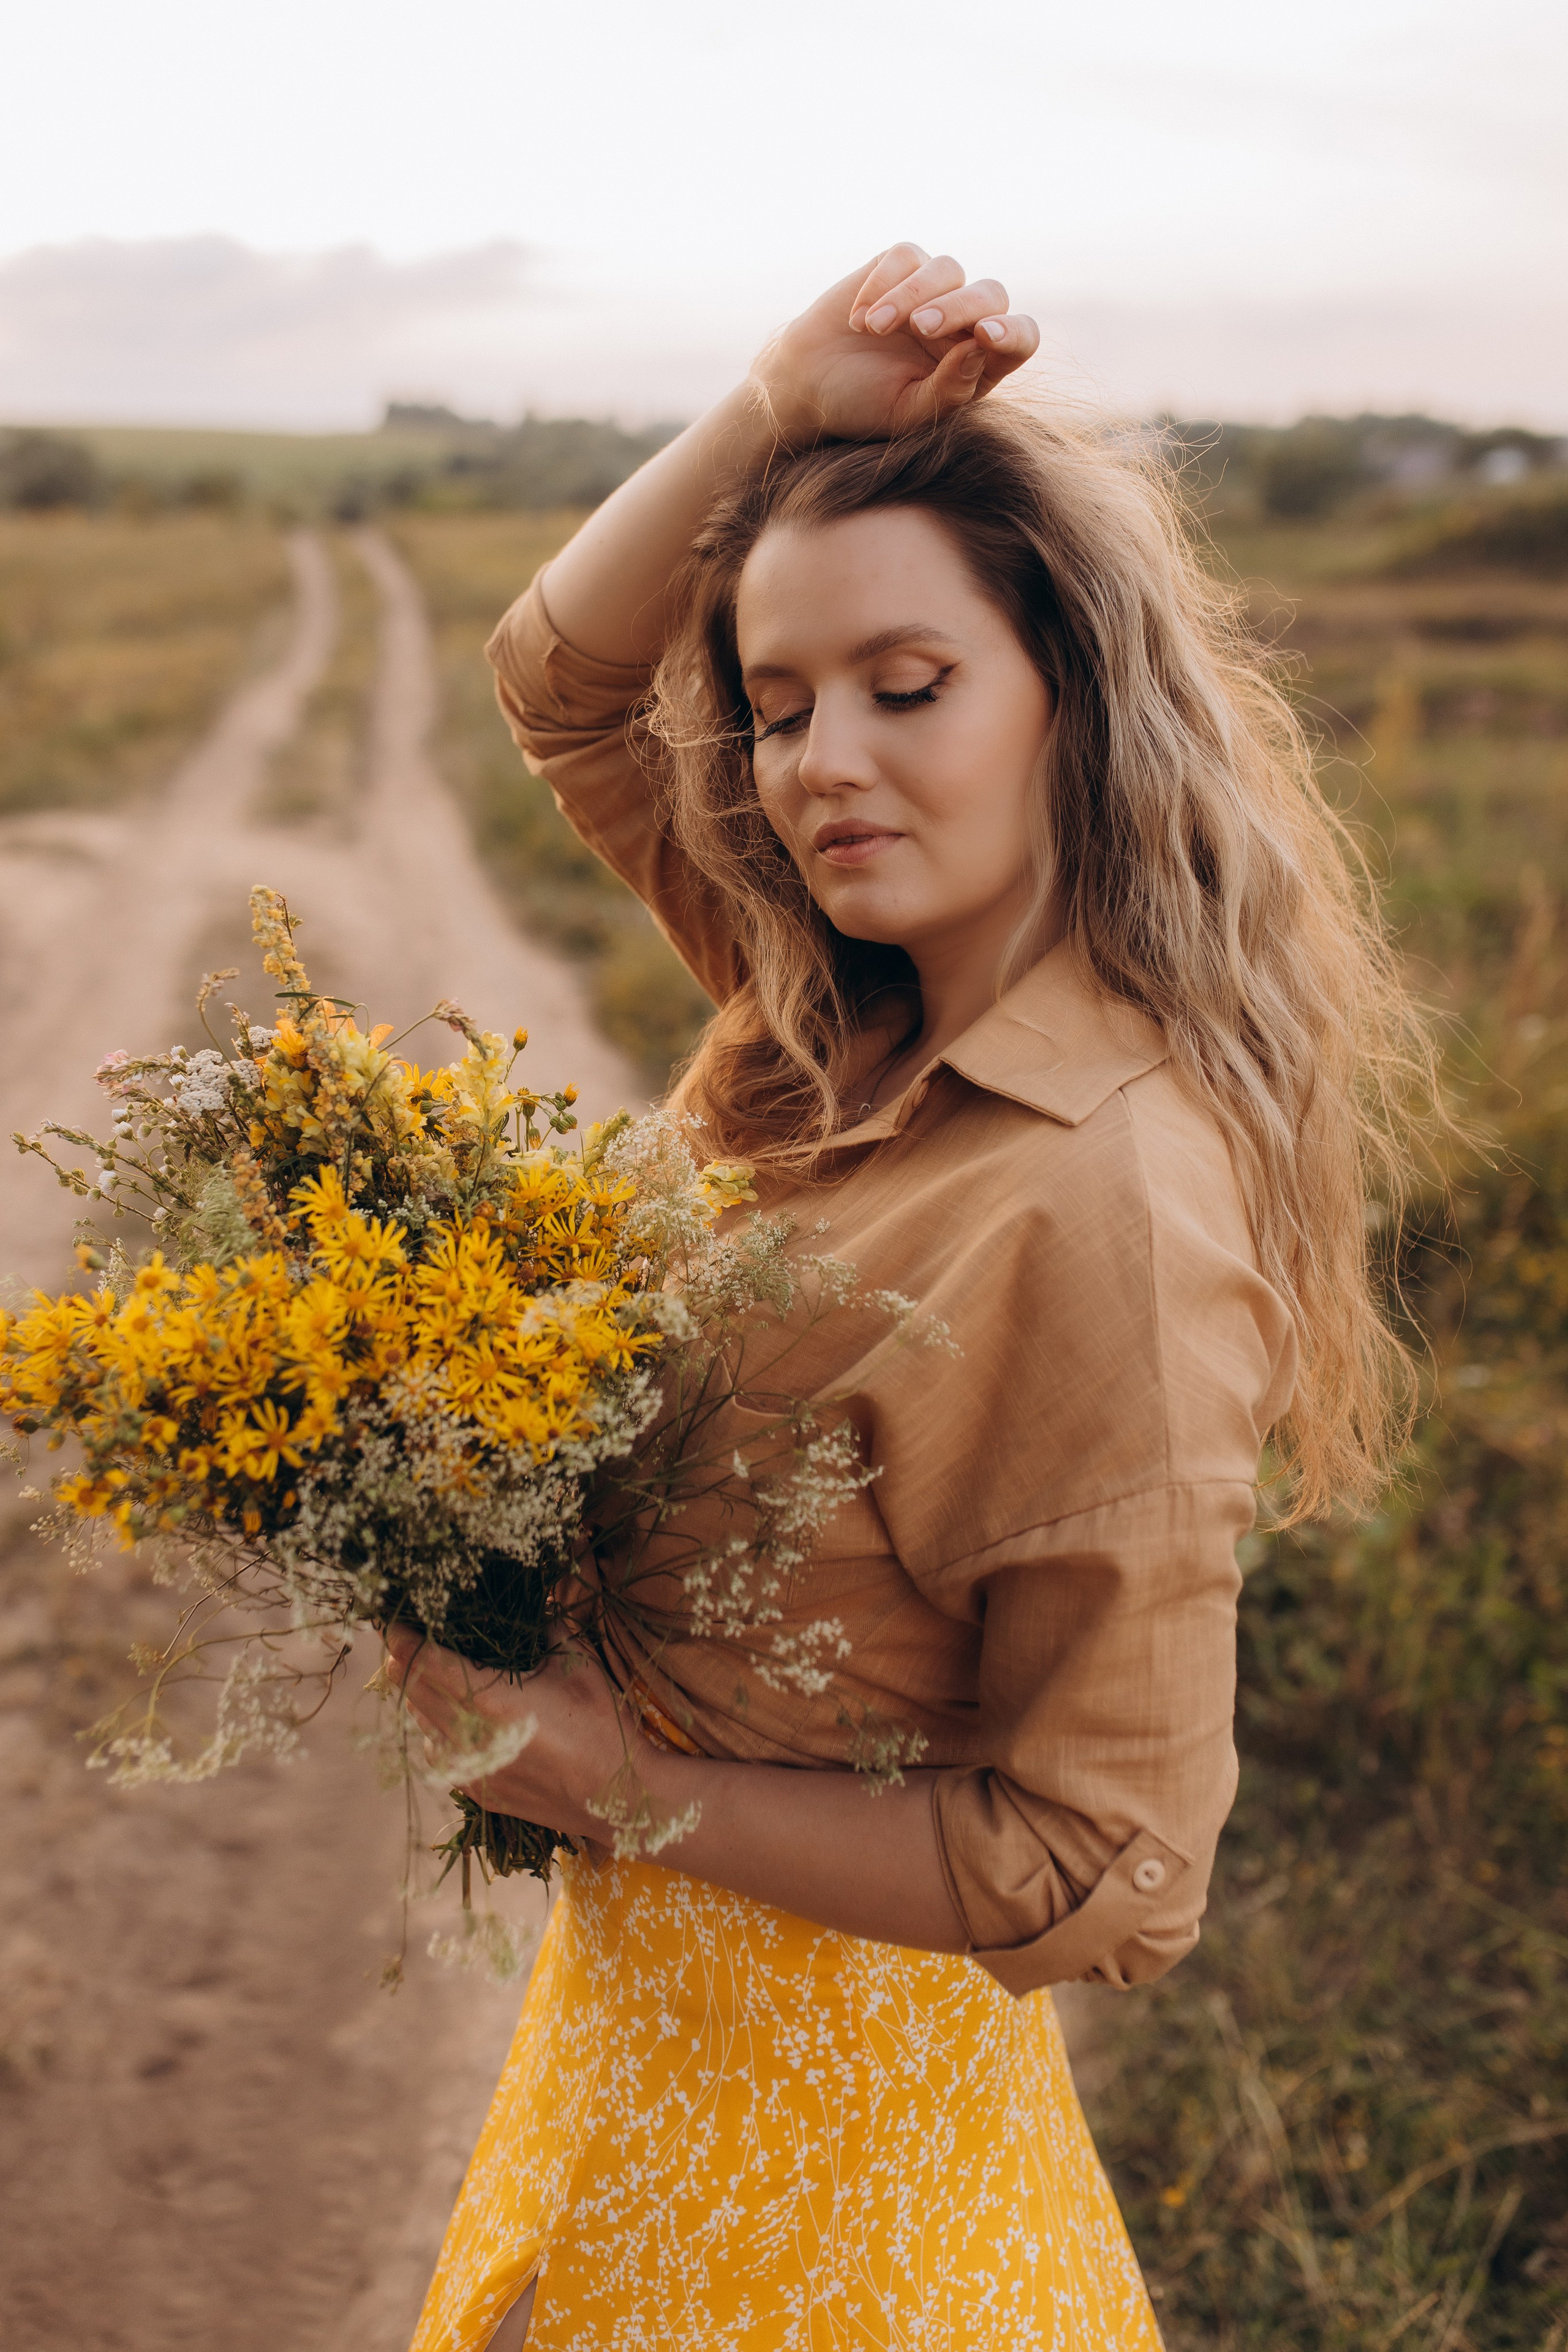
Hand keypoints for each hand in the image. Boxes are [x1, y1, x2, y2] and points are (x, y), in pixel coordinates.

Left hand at [384, 1625, 642, 1840]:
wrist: (621, 1802)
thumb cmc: (603, 1726)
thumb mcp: (578, 1665)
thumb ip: (545, 1629)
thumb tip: (531, 1604)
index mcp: (491, 1702)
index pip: (424, 1663)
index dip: (402, 1638)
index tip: (396, 1619)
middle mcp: (469, 1739)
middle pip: (411, 1691)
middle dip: (404, 1660)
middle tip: (409, 1635)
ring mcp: (469, 1770)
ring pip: (421, 1722)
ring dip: (421, 1694)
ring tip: (436, 1671)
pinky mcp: (475, 1791)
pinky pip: (439, 1751)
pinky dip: (440, 1728)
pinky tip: (463, 1716)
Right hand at [752, 242, 1039, 446]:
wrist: (808, 384)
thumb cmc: (864, 405)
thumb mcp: (907, 412)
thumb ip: (948, 389)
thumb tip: (979, 349)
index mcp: (978, 364)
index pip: (1021, 338)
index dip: (1013, 332)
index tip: (984, 335)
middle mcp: (964, 323)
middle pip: (991, 293)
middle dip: (958, 307)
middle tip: (919, 328)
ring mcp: (933, 290)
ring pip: (948, 269)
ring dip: (912, 295)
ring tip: (874, 329)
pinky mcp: (898, 266)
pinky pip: (907, 256)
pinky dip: (882, 284)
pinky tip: (859, 318)